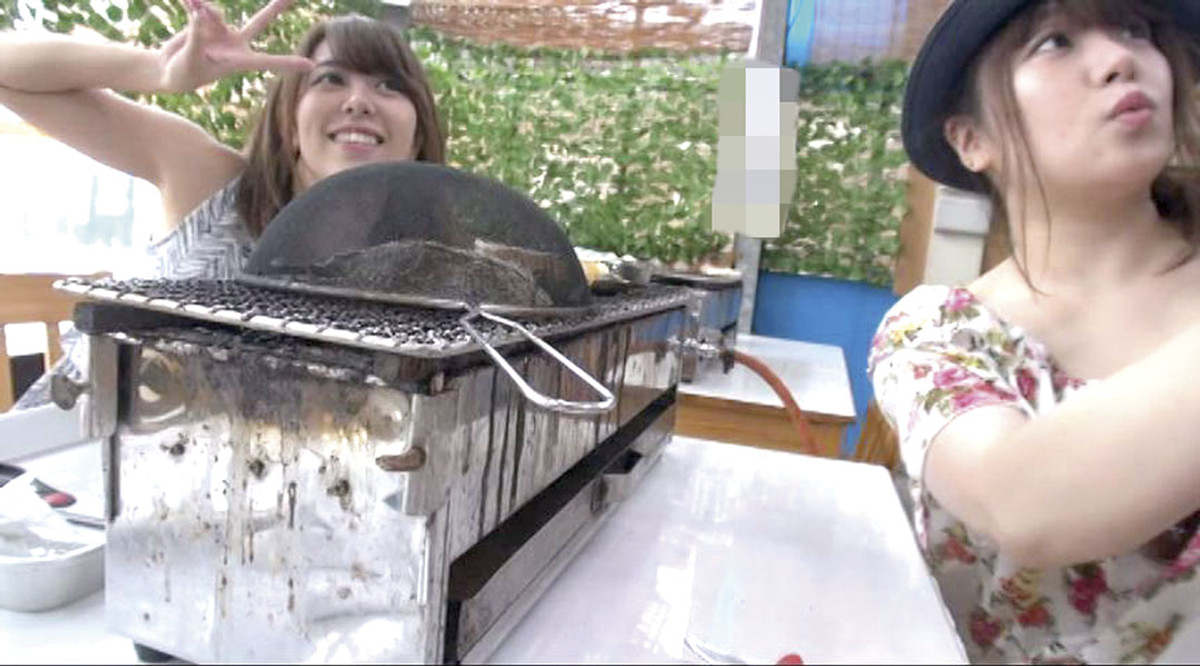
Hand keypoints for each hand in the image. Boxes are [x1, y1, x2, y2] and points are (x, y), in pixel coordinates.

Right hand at [157, 0, 312, 92]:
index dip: (288, 63)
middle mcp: (234, 44)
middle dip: (275, 9)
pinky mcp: (204, 23)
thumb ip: (198, 35)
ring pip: (217, 13)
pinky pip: (200, 8)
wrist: (168, 70)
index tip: (310, 65)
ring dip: (204, 10)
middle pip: (259, 22)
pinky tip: (187, 1)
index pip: (268, 61)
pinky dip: (193, 4)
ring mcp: (220, 32)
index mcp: (238, 60)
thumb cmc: (183, 74)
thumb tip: (202, 12)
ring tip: (192, 8)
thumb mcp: (191, 58)